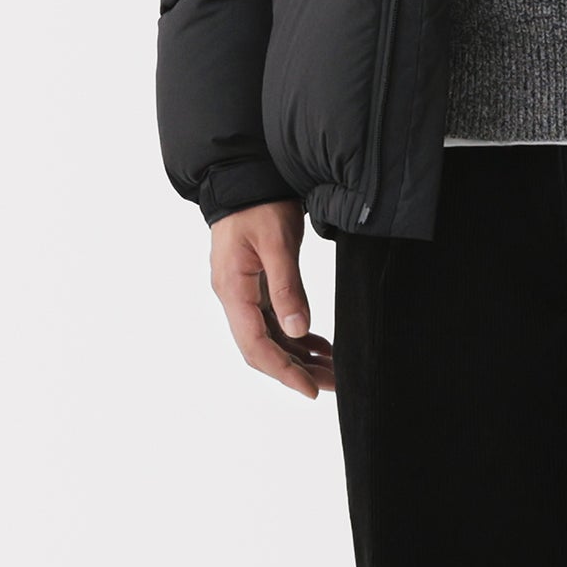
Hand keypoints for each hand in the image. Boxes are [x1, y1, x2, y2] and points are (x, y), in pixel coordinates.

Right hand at [209, 199, 336, 397]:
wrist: (245, 176)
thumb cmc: (259, 203)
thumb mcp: (277, 241)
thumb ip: (286, 286)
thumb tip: (297, 331)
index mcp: (233, 290)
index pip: (256, 346)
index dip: (283, 372)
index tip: (310, 390)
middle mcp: (234, 297)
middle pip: (263, 348)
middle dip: (297, 371)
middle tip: (333, 385)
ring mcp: (243, 293)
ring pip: (271, 337)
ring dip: (299, 356)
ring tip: (332, 371)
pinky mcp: (255, 285)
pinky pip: (274, 320)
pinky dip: (296, 335)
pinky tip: (319, 345)